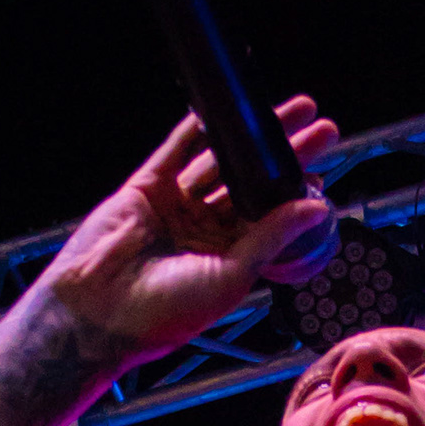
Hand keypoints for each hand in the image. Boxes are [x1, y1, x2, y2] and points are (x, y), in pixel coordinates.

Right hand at [30, 98, 339, 367]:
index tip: (327, 171)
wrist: (98, 315)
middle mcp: (205, 231)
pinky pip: (176, 153)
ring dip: (251, 136)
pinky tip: (225, 110)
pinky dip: (197, 130)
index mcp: (229, 258)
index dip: (299, 192)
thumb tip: (316, 209)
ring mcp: (175, 207)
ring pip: (220, 162)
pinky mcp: (146, 189)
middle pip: (254, 183)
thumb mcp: (231, 276)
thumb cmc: (163, 314)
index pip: (273, 217)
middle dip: (287, 155)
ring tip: (288, 111)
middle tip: (323, 127)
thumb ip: (271, 238)